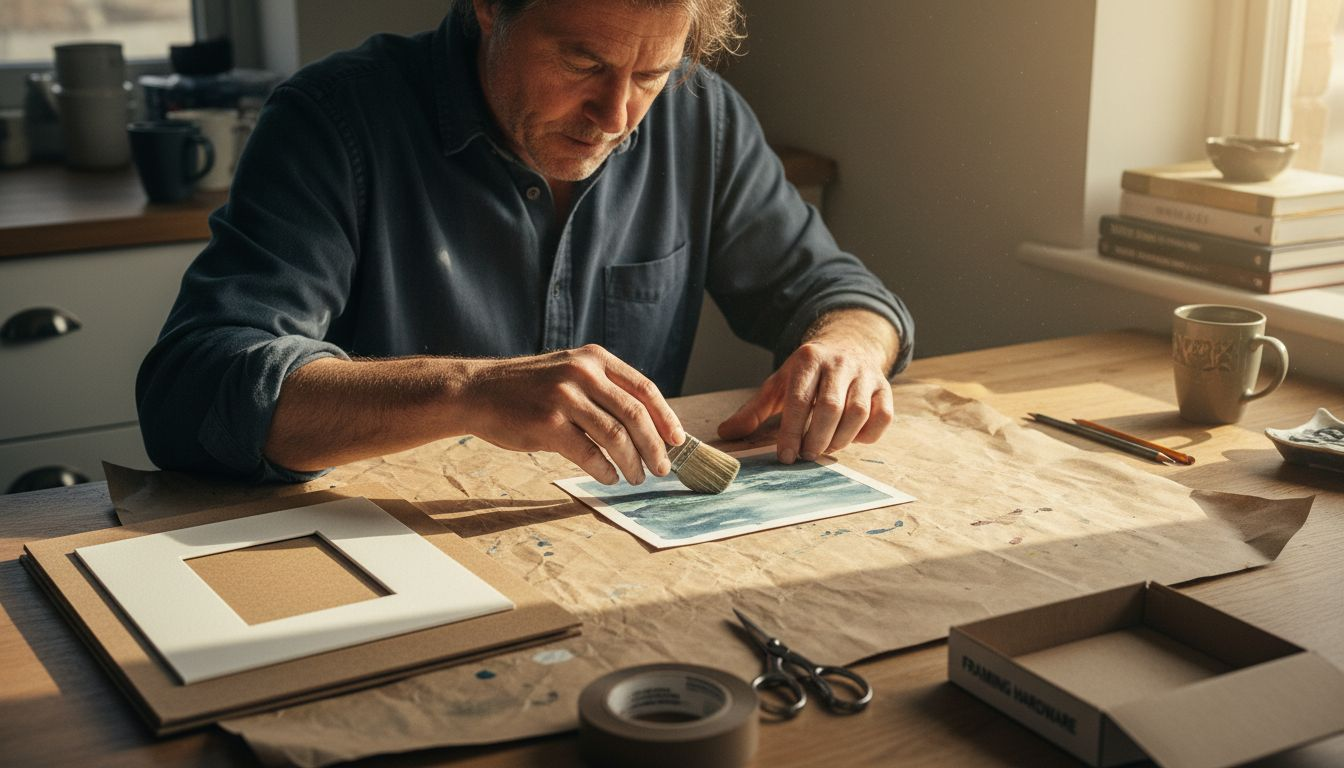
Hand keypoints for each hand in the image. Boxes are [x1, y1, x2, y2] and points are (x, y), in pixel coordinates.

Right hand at [459, 345, 685, 484]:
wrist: (477, 392)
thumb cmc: (527, 389)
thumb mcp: (568, 372)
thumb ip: (603, 389)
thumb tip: (647, 426)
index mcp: (594, 359)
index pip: (644, 389)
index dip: (666, 418)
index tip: (677, 441)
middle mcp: (583, 373)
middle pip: (635, 415)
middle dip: (655, 446)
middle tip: (662, 468)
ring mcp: (565, 397)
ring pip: (616, 436)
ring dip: (632, 462)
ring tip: (636, 476)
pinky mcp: (548, 424)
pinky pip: (589, 454)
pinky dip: (605, 470)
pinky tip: (610, 477)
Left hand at [717, 311, 897, 462]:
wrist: (848, 345)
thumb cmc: (808, 374)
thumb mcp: (779, 384)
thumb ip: (754, 409)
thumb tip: (726, 432)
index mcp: (808, 359)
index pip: (798, 399)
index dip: (791, 432)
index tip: (785, 456)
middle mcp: (840, 363)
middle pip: (829, 407)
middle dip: (816, 438)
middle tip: (807, 456)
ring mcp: (866, 374)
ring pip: (857, 413)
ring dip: (841, 439)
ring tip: (825, 448)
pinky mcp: (885, 387)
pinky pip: (883, 416)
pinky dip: (868, 434)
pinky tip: (852, 438)